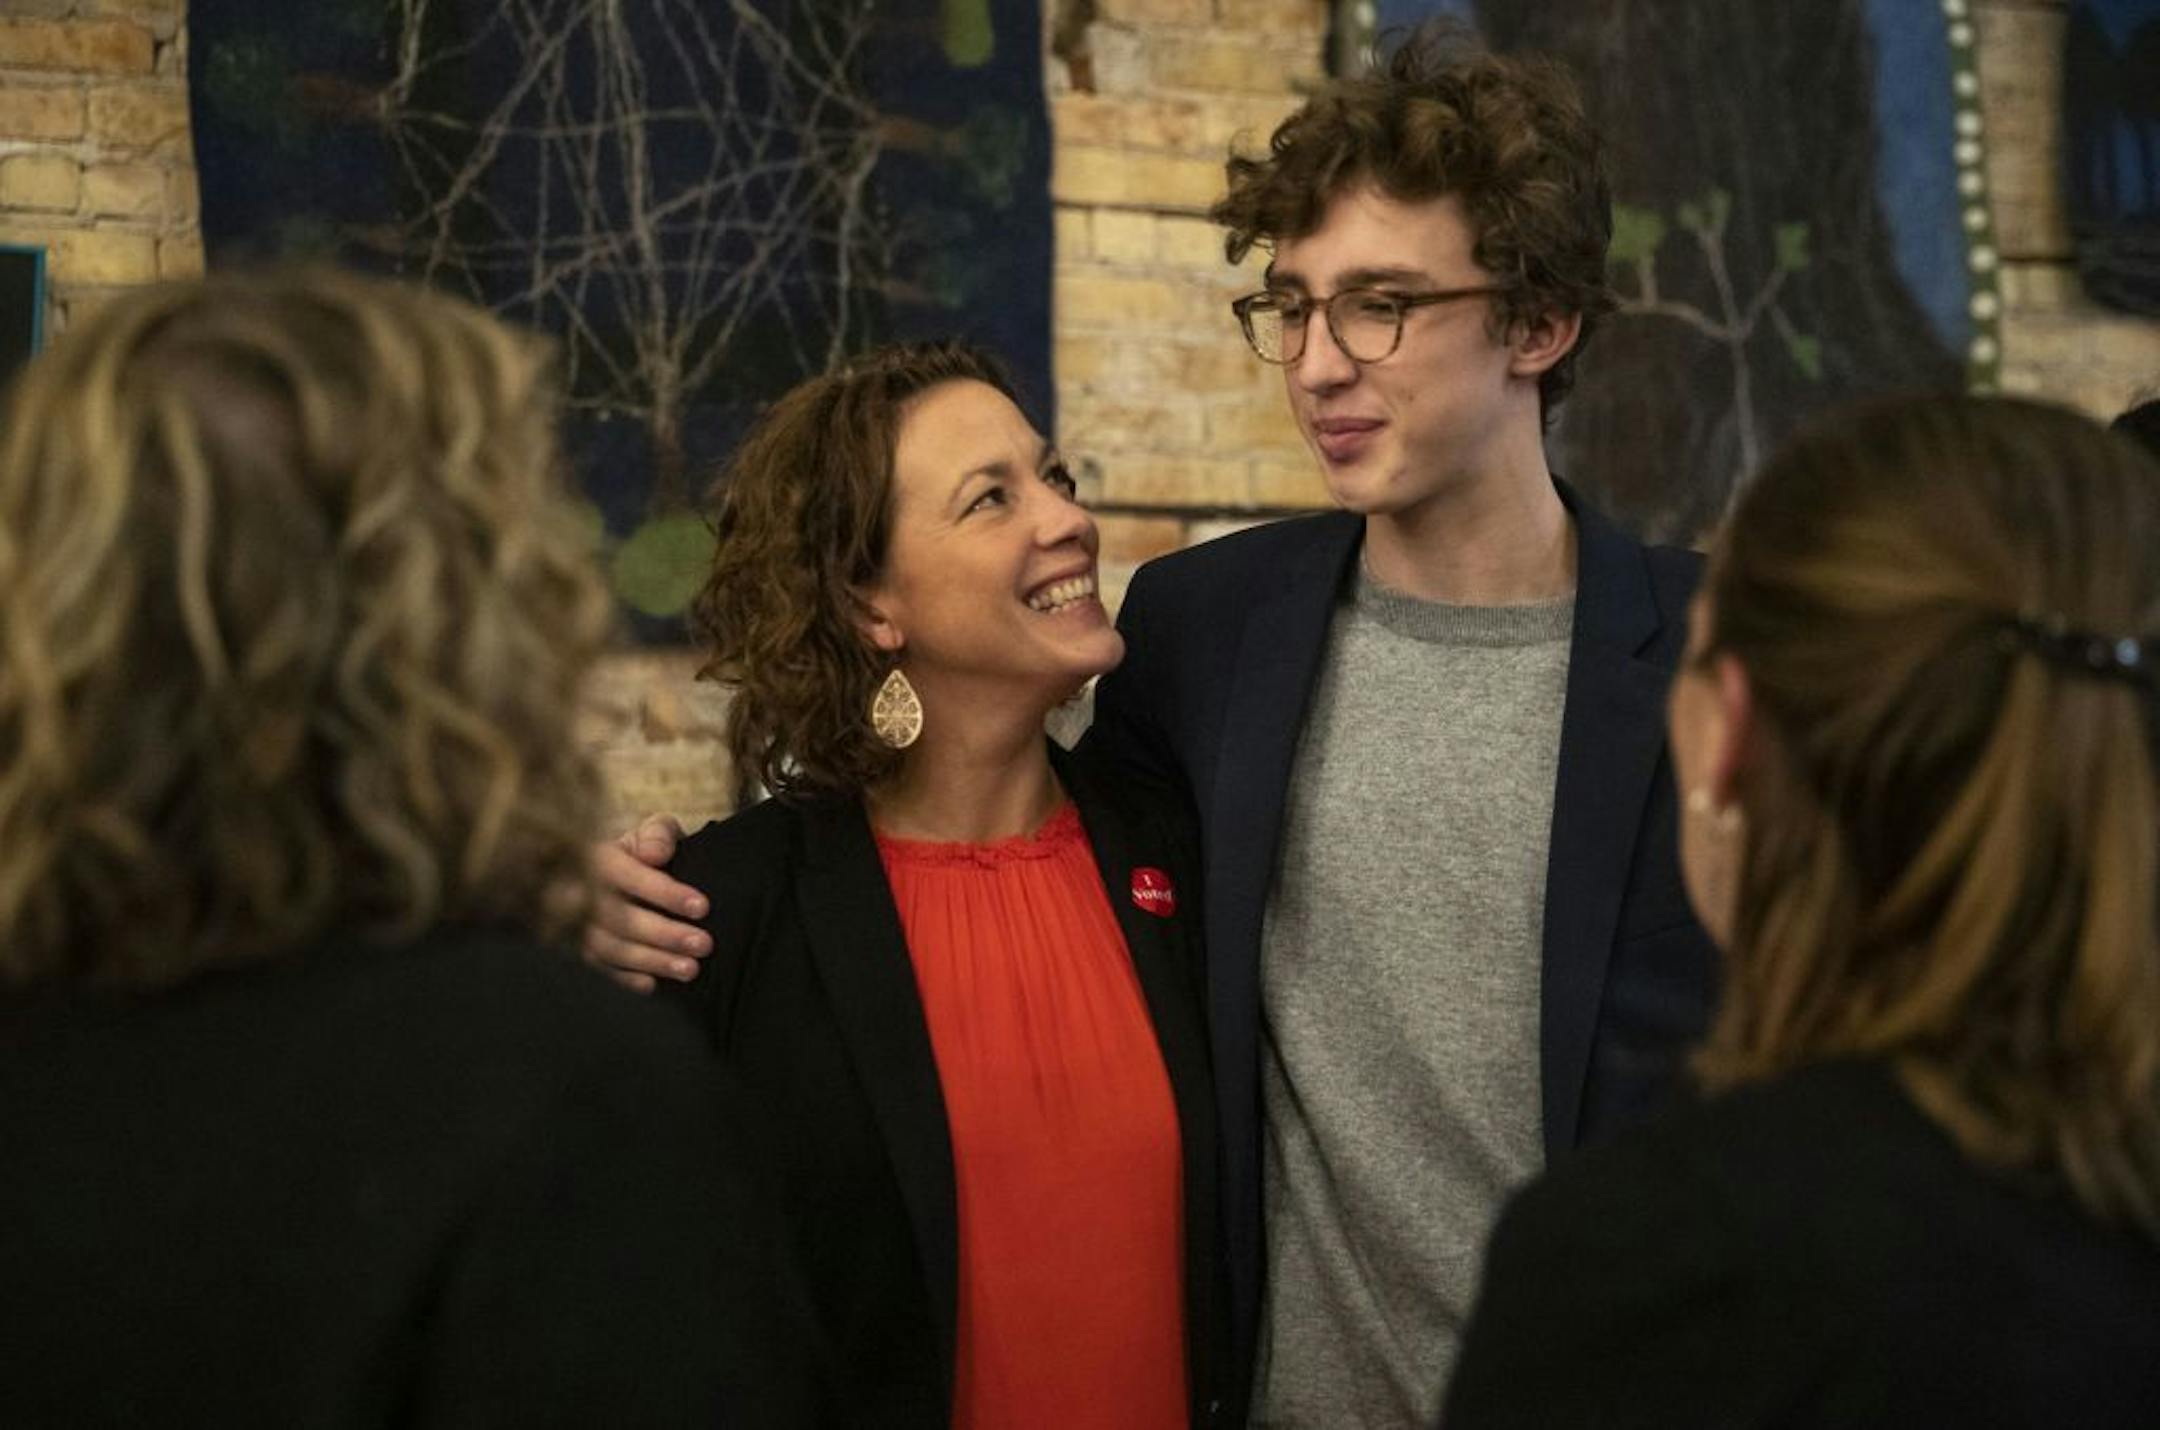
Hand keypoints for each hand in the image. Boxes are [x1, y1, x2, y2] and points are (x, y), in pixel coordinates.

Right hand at [582, 815, 711, 994]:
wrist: (631, 871)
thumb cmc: (648, 849)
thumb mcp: (656, 829)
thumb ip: (659, 834)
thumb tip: (655, 854)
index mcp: (598, 856)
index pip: (628, 876)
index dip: (664, 893)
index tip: (703, 908)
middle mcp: (580, 891)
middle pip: (619, 918)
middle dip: (664, 934)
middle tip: (704, 945)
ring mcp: (578, 924)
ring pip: (610, 948)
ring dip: (652, 961)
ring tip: (690, 969)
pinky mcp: (582, 949)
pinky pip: (599, 969)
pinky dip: (625, 979)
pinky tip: (653, 984)